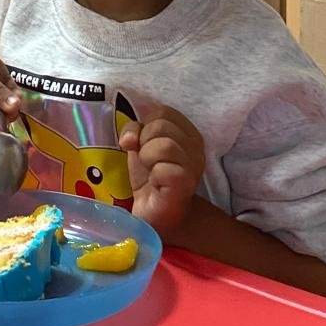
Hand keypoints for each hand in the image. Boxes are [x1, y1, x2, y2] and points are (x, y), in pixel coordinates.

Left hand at [120, 104, 205, 233]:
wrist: (157, 214)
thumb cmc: (150, 178)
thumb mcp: (139, 146)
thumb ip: (135, 130)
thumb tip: (129, 138)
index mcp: (187, 132)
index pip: (163, 111)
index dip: (145, 125)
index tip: (141, 143)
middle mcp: (196, 145)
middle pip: (161, 124)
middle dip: (144, 142)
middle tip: (147, 161)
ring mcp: (194, 165)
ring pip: (164, 144)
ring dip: (147, 158)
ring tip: (151, 172)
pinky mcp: (186, 183)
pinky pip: (163, 168)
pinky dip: (153, 175)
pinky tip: (156, 184)